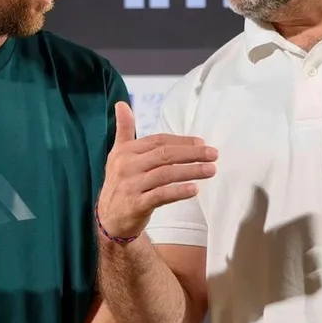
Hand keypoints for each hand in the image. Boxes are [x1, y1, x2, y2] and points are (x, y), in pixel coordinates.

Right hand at [95, 101, 216, 239]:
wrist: (109, 218)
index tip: (202, 142)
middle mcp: (127, 166)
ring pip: (165, 174)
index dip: (182, 141)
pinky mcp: (136, 205)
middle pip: (164, 155)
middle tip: (213, 154)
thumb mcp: (117, 154)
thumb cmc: (119, 183)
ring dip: (191, 171)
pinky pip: (161, 196)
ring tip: (211, 170)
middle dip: (191, 153)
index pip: (158, 141)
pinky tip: (194, 190)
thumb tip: (121, 104)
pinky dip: (179, 192)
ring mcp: (131, 186)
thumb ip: (123, 129)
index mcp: (125, 152)